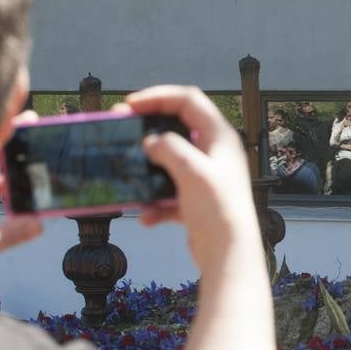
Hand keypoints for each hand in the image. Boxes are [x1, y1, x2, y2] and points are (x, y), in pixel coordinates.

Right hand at [123, 86, 262, 265]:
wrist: (228, 253)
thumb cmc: (218, 208)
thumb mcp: (191, 170)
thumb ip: (169, 148)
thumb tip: (152, 142)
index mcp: (220, 137)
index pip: (188, 100)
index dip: (158, 96)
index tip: (130, 105)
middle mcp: (215, 153)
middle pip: (177, 127)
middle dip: (148, 128)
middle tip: (122, 127)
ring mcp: (206, 176)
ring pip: (170, 161)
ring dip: (149, 166)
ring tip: (128, 169)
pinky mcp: (197, 200)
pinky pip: (169, 193)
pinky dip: (156, 201)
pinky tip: (147, 215)